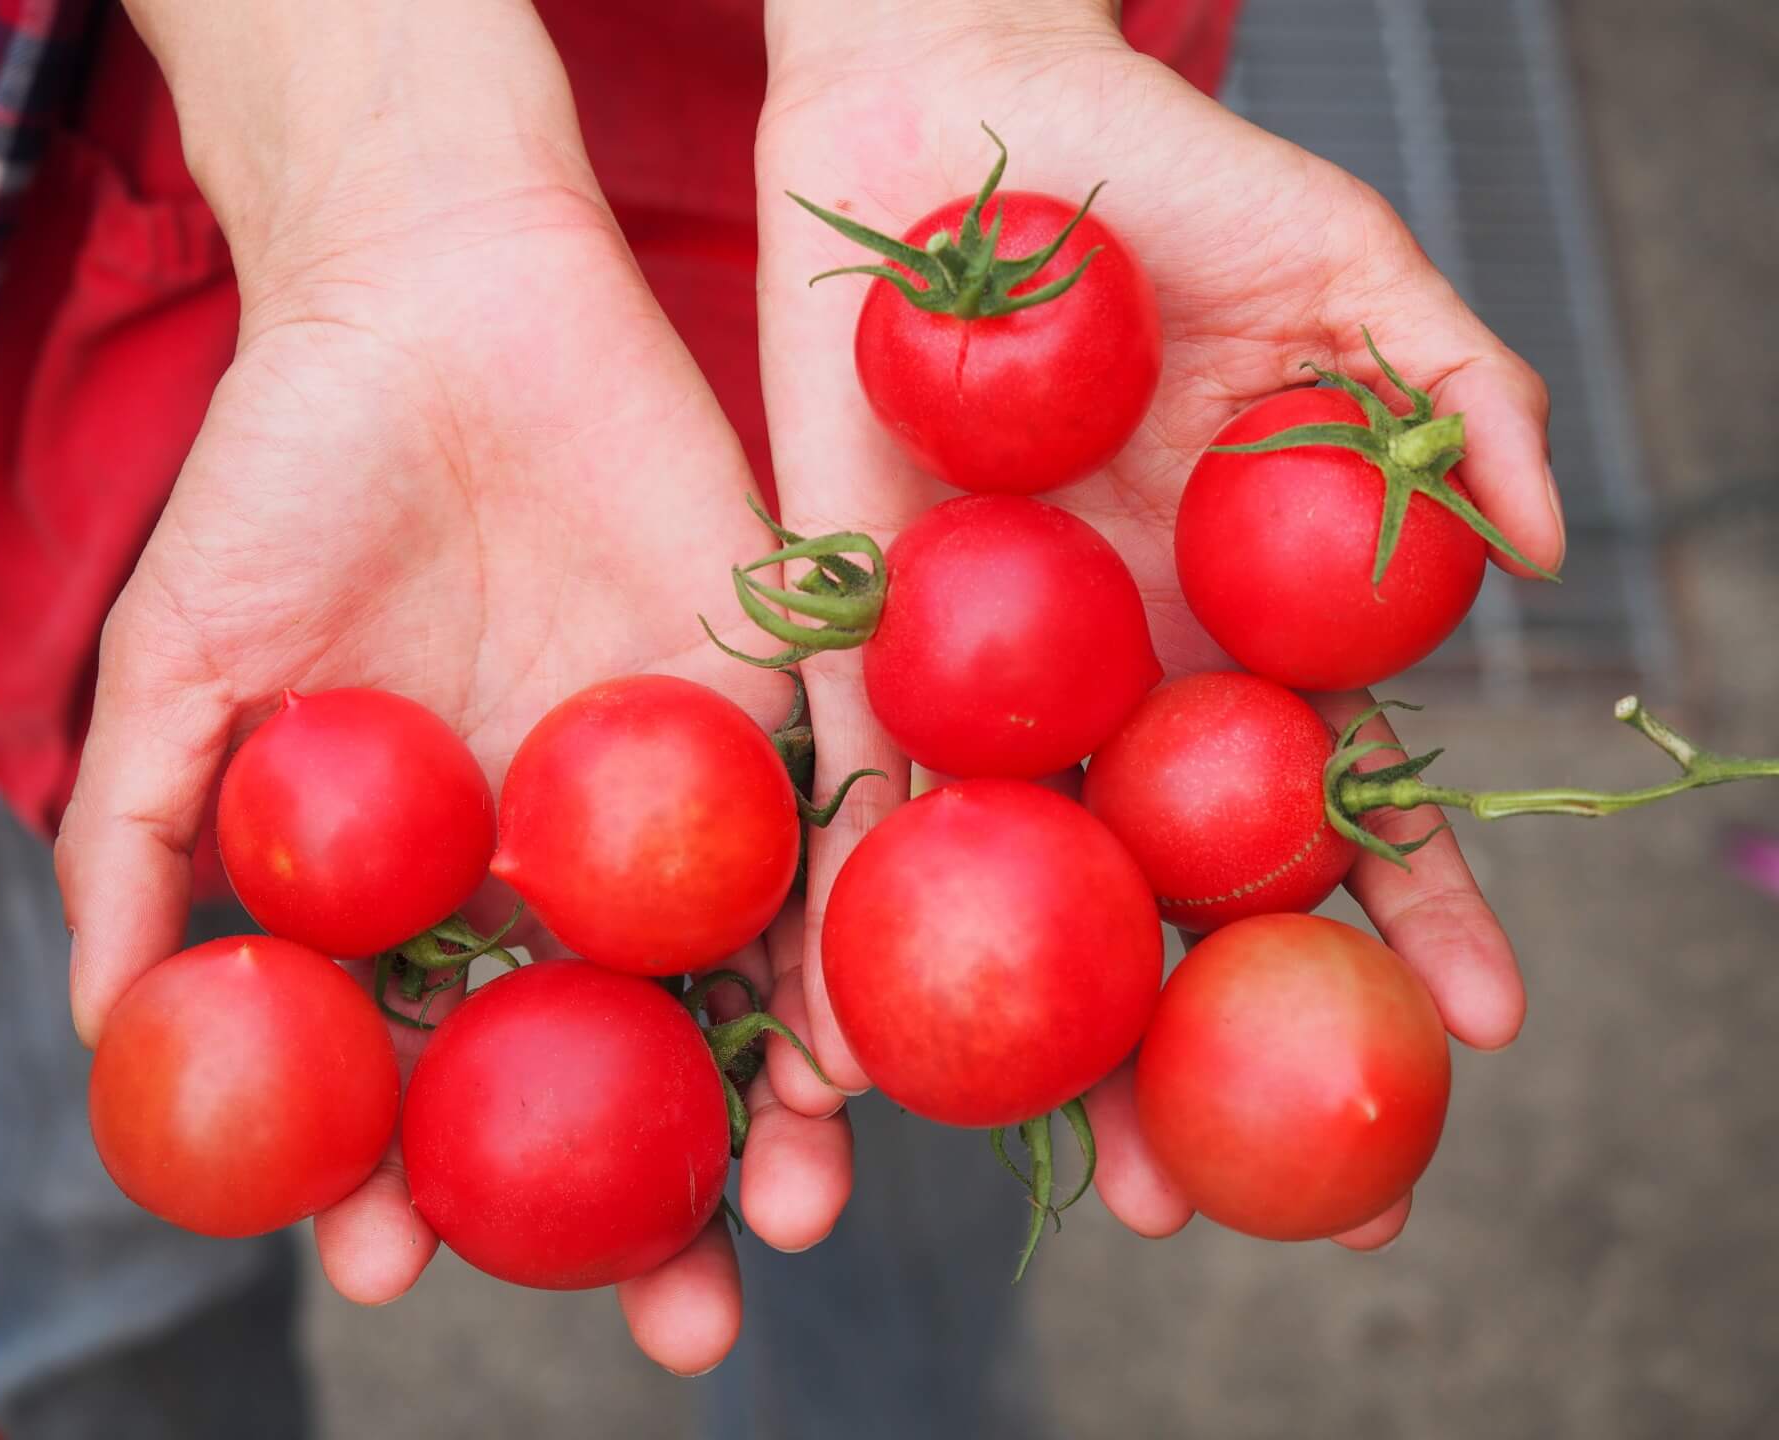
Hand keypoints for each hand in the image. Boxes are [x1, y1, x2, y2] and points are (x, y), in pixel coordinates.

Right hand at [57, 0, 847, 1371]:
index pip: (446, 1066)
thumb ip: (149, 851)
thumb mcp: (184, 672)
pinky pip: (823, 834)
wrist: (433, 299)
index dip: (425, 1175)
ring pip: (743, 978)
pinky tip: (846, 1045)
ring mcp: (677, 789)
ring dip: (778, 1108)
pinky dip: (836, 939)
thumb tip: (116, 1044)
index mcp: (434, 877)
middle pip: (619, 1058)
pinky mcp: (773, 693)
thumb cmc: (289, 479)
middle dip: (649, 1199)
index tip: (407, 1266)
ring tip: (791, 1215)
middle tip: (682, 1324)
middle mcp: (566, 857)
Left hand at [754, 0, 1564, 1246]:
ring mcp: (987, 682)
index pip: (1341, 801)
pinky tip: (848, 1058)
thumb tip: (1550, 552)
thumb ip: (1456, 402)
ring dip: (1048, 1042)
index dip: (1408, 913)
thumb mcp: (1342, 276)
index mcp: (1244, 624)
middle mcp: (1120, 683)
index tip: (1470, 1030)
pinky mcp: (850, 646)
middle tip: (1253, 1196)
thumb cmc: (1164, 183)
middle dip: (1217, 1044)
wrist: (956, 124)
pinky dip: (851, 927)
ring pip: (1023, 893)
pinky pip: (849, 803)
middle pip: (1179, 897)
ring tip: (1088, 1180)